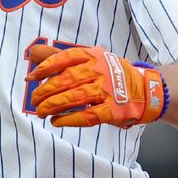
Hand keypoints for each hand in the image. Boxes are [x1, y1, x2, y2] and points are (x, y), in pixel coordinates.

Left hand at [26, 45, 167, 127]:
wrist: (146, 89)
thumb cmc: (111, 74)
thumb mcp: (90, 59)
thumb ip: (62, 57)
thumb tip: (32, 55)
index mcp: (92, 56)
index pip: (64, 58)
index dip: (45, 67)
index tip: (31, 78)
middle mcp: (99, 70)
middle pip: (66, 80)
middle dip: (45, 91)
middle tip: (34, 101)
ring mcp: (107, 90)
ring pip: (74, 97)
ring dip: (53, 106)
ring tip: (41, 112)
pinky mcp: (113, 110)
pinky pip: (88, 116)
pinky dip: (69, 119)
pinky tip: (57, 121)